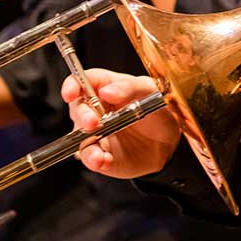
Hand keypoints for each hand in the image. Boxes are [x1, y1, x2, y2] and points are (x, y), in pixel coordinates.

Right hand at [62, 68, 179, 178]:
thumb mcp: (151, 92)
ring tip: (99, 151)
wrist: (168, 143)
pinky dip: (94, 159)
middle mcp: (94, 109)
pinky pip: (89, 157)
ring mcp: (94, 133)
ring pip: (77, 136)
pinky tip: (104, 159)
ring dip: (85, 143)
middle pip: (77, 108)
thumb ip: (130, 87)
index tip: (72, 93)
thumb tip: (107, 91)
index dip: (72, 85)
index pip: (82, 80)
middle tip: (93, 123)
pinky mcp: (98, 154)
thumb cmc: (158, 111)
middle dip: (81, 115)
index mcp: (106, 87)